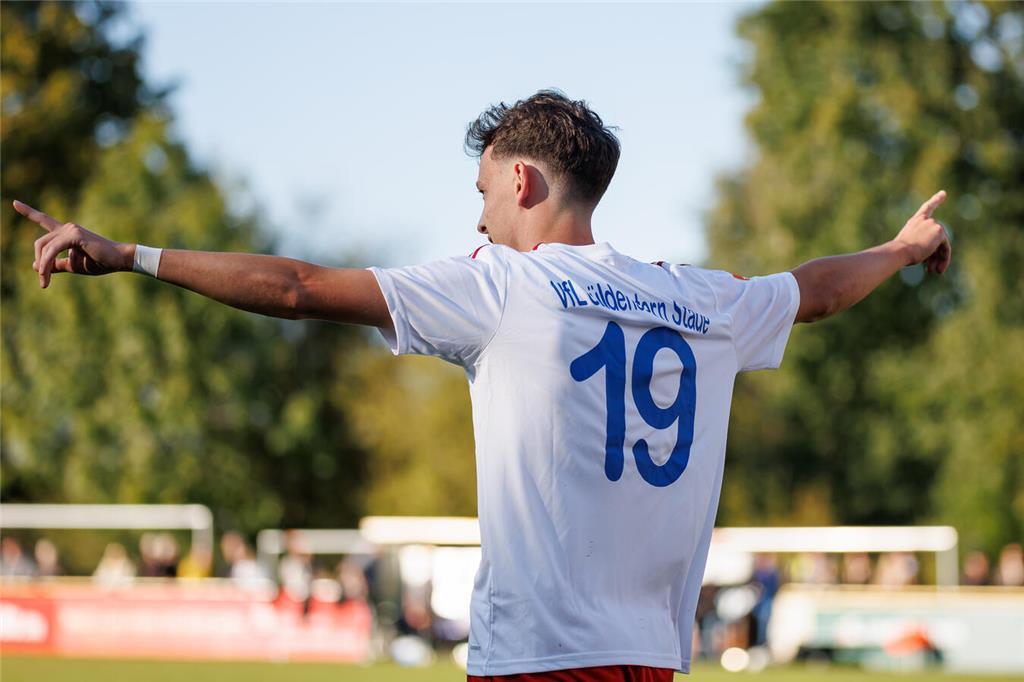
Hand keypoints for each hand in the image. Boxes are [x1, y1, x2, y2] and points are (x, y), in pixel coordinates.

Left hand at [14, 200, 132, 288]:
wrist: (118, 260)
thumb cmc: (99, 262)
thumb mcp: (73, 265)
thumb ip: (56, 265)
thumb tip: (35, 266)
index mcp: (66, 233)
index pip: (44, 220)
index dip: (29, 212)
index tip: (14, 203)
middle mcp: (66, 227)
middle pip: (40, 244)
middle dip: (39, 263)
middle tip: (43, 282)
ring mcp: (70, 229)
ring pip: (44, 248)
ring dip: (42, 267)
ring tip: (44, 283)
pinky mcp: (74, 235)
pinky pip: (52, 250)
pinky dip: (46, 263)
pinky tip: (46, 275)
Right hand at [893, 190, 951, 274]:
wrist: (899, 251)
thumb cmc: (896, 253)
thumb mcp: (907, 248)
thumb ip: (920, 247)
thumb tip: (931, 258)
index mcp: (914, 222)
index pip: (926, 208)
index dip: (935, 200)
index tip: (943, 193)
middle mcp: (925, 220)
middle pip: (937, 237)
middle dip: (935, 255)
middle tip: (931, 270)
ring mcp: (933, 224)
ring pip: (942, 245)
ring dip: (939, 260)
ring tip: (935, 272)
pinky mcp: (940, 232)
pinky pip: (946, 248)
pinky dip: (945, 259)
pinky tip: (940, 270)